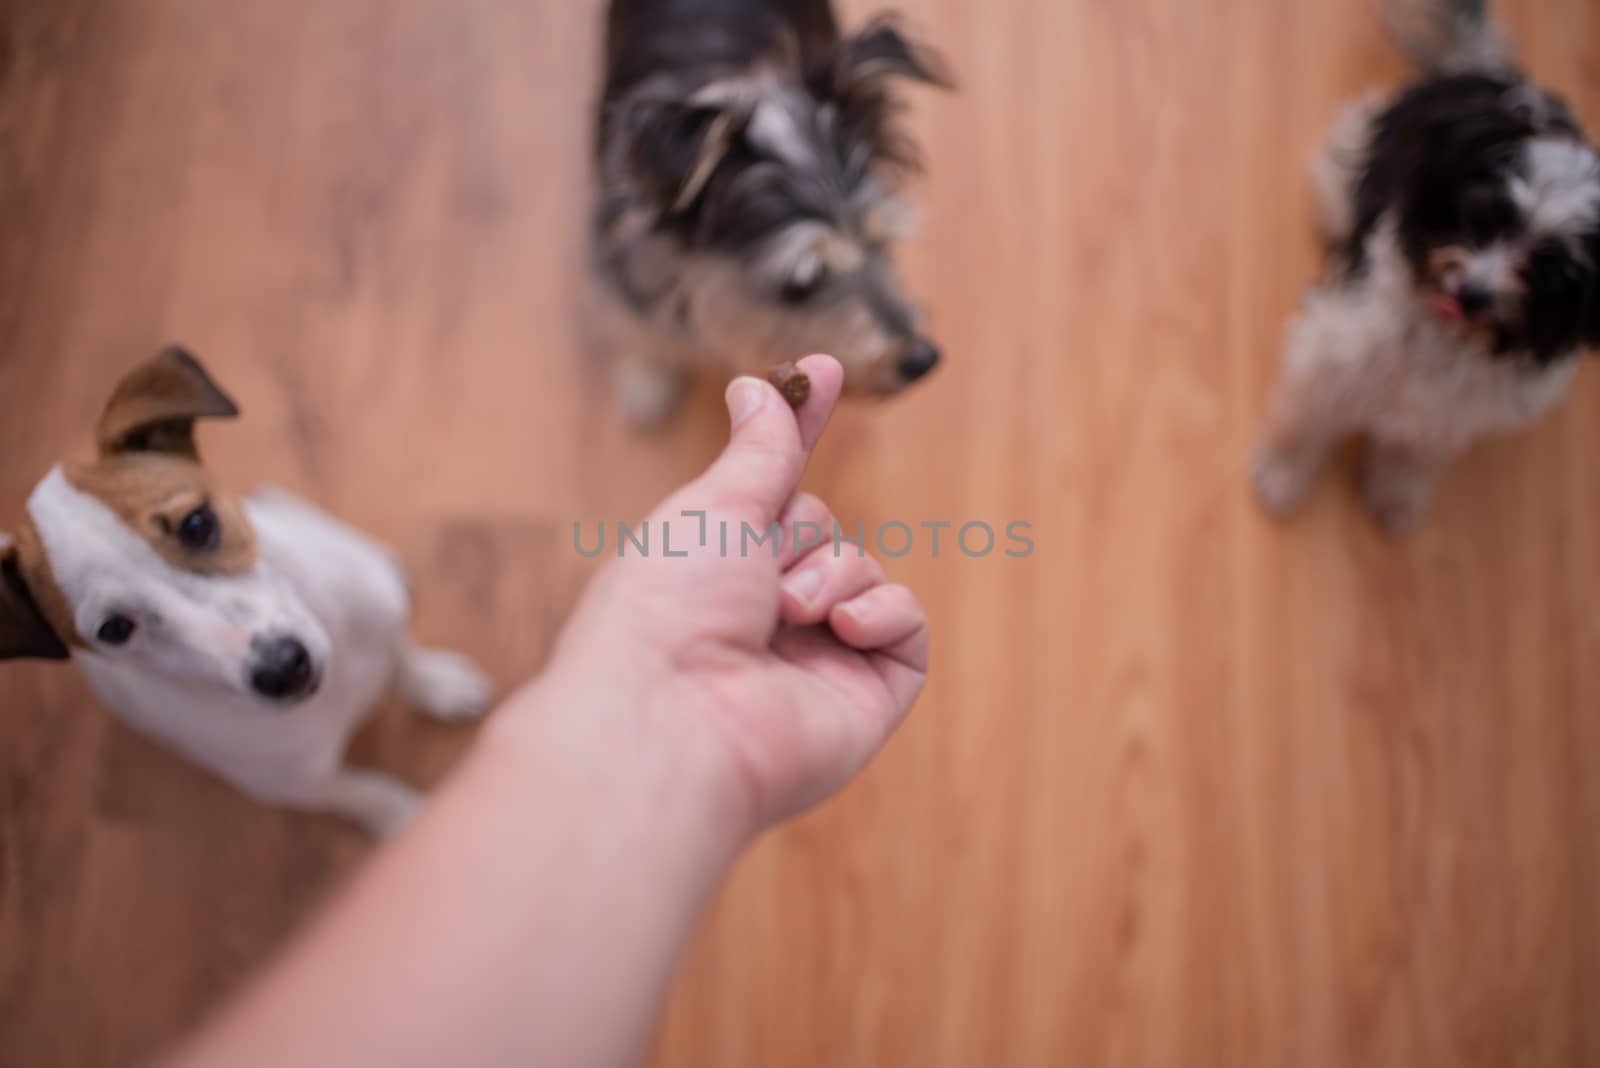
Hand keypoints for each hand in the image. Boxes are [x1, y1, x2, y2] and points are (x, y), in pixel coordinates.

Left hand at [507, 355, 927, 838]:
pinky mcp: (865, 697)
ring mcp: (816, 659)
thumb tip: (760, 384)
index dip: (797, 430)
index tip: (822, 371)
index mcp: (712, 575)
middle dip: (799, 532)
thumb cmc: (667, 612)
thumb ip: (760, 448)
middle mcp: (762, 618)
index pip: (770, 489)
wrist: (673, 720)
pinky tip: (841, 630)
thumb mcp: (714, 508)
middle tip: (757, 573)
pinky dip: (881, 613)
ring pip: (864, 570)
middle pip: (822, 526)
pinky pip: (905, 624)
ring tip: (788, 613)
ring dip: (833, 575)